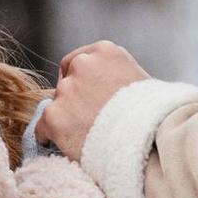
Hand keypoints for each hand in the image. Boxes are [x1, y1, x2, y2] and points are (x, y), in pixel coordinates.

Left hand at [38, 38, 149, 161]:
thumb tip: (106, 88)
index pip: (78, 61)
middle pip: (66, 81)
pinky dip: (50, 137)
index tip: (88, 97)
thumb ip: (116, 75)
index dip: (82, 81)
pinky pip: (42, 128)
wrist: (151, 143)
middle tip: (88, 120)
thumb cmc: (154, 117)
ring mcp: (67, 90)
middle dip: (74, 99)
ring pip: (56, 104)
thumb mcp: (141, 81)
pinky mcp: (54, 116)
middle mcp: (83, 65)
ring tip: (84, 137)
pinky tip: (65, 145)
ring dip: (65, 118)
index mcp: (105, 51)